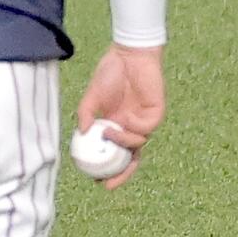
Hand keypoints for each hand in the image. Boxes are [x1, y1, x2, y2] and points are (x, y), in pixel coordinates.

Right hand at [75, 44, 165, 190]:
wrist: (128, 53)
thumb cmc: (110, 72)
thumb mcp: (92, 95)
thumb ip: (86, 113)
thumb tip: (82, 133)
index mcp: (116, 125)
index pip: (115, 153)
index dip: (109, 169)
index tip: (96, 180)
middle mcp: (131, 127)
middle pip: (131, 158)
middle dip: (122, 173)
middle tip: (109, 183)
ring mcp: (144, 121)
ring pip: (138, 144)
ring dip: (124, 143)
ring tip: (109, 132)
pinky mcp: (155, 113)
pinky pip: (146, 129)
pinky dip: (134, 128)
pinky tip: (124, 119)